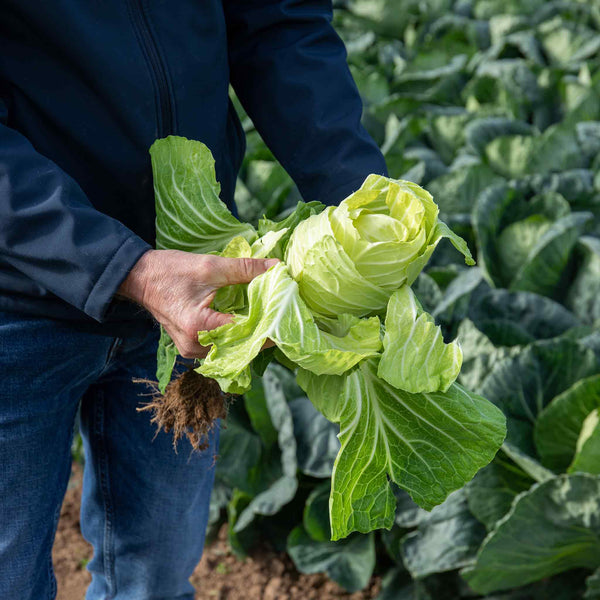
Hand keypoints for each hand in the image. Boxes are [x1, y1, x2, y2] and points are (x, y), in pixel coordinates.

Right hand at [118, 249, 277, 358]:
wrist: (139, 277)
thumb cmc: (170, 270)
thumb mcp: (210, 266)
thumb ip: (245, 269)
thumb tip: (277, 267)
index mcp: (199, 328)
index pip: (245, 334)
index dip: (268, 325)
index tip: (287, 315)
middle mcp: (195, 346)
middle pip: (240, 347)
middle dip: (262, 333)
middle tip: (283, 319)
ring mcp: (191, 350)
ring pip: (231, 351)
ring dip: (250, 338)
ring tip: (270, 322)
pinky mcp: (190, 347)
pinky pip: (220, 348)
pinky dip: (236, 338)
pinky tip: (250, 325)